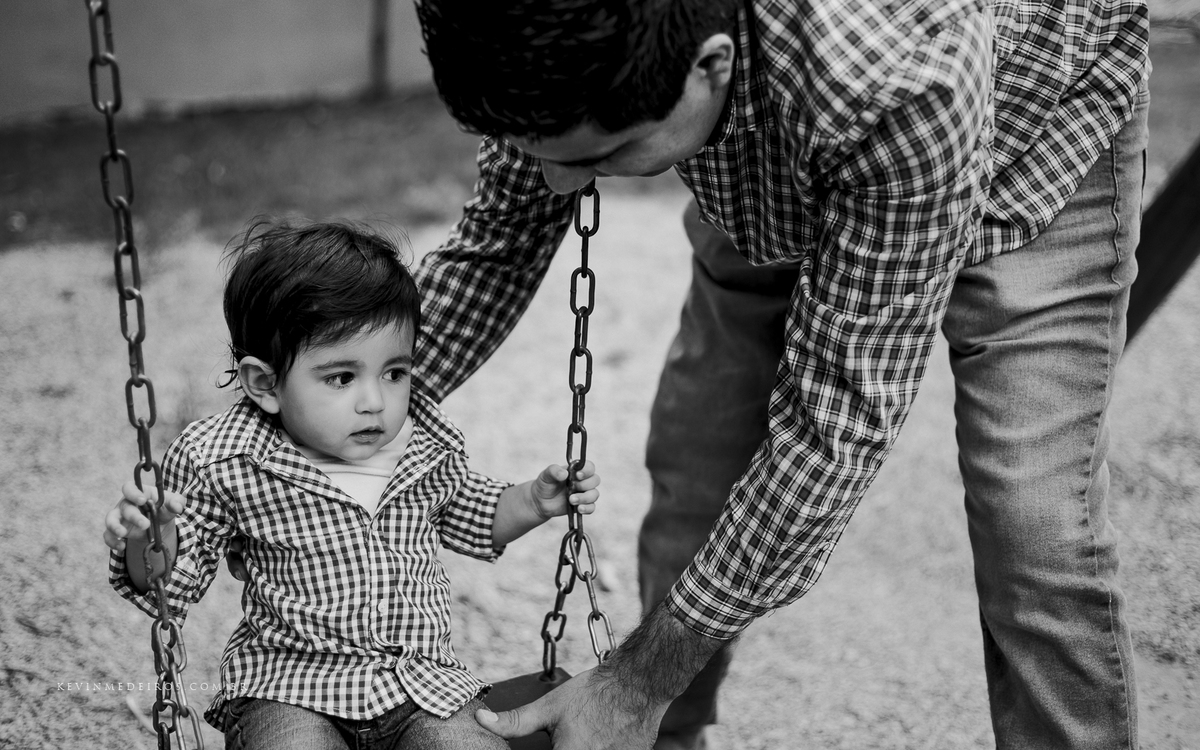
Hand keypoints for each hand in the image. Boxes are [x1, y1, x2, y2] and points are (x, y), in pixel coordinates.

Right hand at [102, 480, 184, 551]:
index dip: (133, 493)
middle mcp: (126, 503)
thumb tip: (178, 507)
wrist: (159, 525)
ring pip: (110, 519)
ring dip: (114, 526)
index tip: (143, 500)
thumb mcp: (172, 503)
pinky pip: (108, 536)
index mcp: (138, 492)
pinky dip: (112, 542)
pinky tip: (121, 547)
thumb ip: (177, 502)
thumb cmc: (164, 508)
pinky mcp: (116, 531)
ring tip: (122, 534)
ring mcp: (119, 517)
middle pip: (125, 507)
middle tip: (145, 524)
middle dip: (134, 516)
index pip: (129, 487)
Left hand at [475, 604, 723, 748]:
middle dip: (562, 747)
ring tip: (587, 731)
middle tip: (566, 736)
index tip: (550, 744)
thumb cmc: (595, 692)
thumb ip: (515, 721)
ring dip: (583, 746)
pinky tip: (602, 734)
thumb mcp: (551, 706)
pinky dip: (602, 746)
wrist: (641, 681)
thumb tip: (482, 720)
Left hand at [530, 461, 599, 519]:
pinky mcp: (582, 505)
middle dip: (585, 485)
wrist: (540, 501)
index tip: (577, 475)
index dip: (587, 470)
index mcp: (576, 470)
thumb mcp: (546, 475)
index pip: (590, 467)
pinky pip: (591, 507)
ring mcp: (584, 494)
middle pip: (595, 480)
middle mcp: (583, 481)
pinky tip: (579, 509)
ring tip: (571, 500)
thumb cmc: (545, 484)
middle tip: (572, 487)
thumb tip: (564, 474)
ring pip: (594, 494)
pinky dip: (587, 508)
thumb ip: (554, 471)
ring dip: (585, 498)